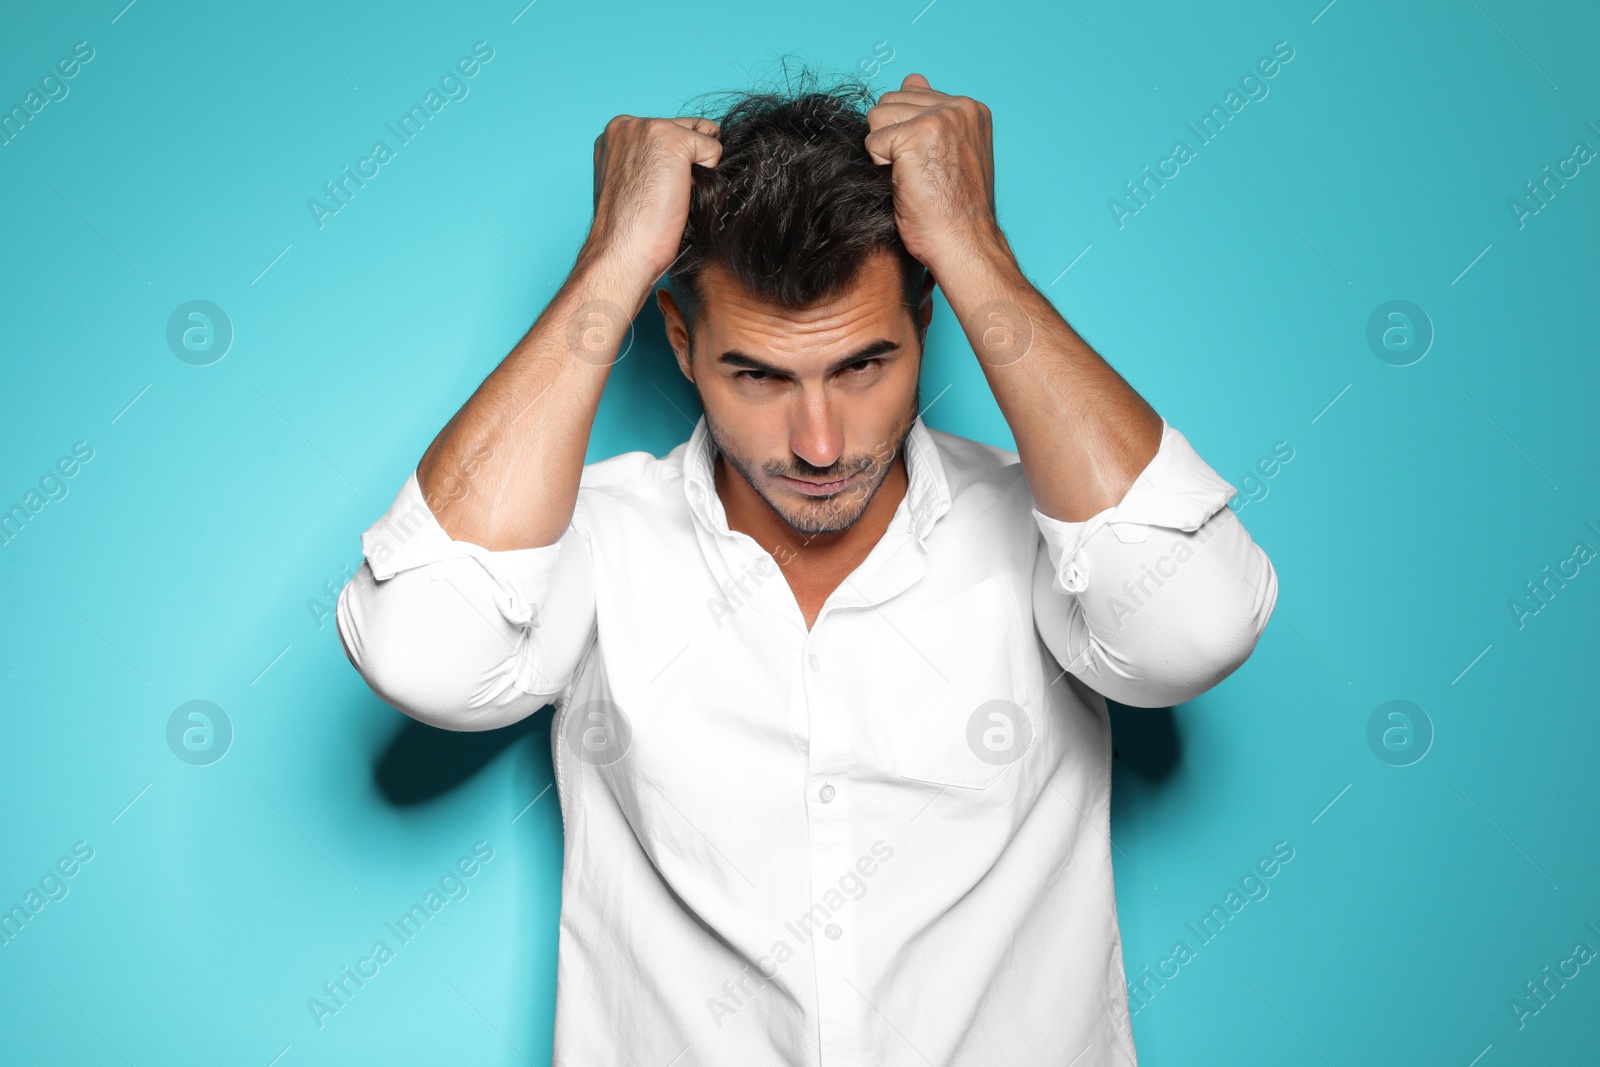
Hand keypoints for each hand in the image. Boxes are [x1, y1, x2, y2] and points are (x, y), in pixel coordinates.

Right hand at [582, 114, 722, 282]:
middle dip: (687, 162)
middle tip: (663, 197)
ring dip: (697, 170)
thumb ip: (647, 160)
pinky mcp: (673, 140)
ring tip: (671, 197)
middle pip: (687, 129)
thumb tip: (686, 156)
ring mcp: (649, 128)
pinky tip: (681, 195)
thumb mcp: (631, 182)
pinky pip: (714, 149)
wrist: (623, 252)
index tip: (653, 190)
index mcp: (615, 133)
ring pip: (702, 137)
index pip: (667, 130)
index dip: (673, 164)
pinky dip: (708, 176)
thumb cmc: (629, 230)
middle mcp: (629, 123)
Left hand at [864, 73, 1009, 275]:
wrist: (963, 243)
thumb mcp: (950, 151)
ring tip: (912, 177)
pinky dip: (880, 168)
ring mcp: (939, 118)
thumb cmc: (954, 210)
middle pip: (889, 102)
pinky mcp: (916, 136)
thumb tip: (911, 78)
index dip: (906, 133)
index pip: (911, 94)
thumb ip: (930, 112)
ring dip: (885, 151)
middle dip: (892, 139)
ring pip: (877, 117)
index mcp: (970, 108)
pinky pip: (872, 142)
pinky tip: (906, 185)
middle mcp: (958, 106)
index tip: (928, 164)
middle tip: (919, 173)